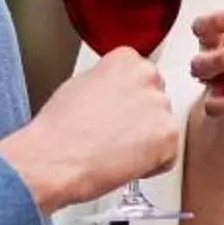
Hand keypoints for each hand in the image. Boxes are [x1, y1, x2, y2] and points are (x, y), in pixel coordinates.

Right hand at [0, 49, 178, 214]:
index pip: (143, 78)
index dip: (128, 101)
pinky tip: (124, 163)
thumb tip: (116, 94)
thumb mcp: (79, 84)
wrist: (55, 157)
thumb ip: (108, 83)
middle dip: (142, 119)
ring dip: (147, 142)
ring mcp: (160, 105)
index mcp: (125, 59)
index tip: (117, 112)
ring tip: (116, 151)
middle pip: (156, 101)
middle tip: (117, 135)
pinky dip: (152, 166)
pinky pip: (168, 156)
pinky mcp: (168, 135)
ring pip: (163, 128)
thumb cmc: (59, 129)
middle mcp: (147, 76)